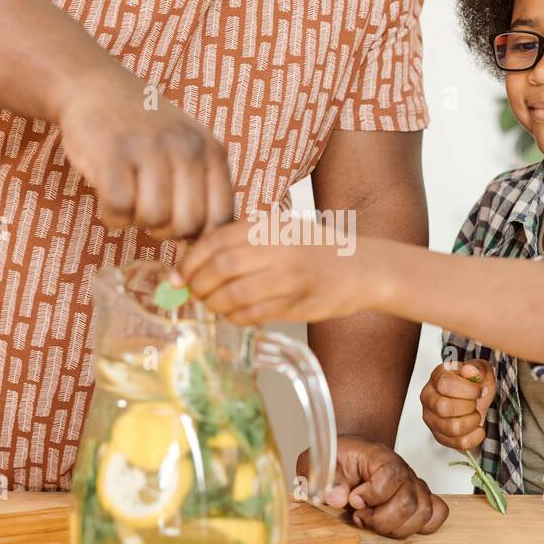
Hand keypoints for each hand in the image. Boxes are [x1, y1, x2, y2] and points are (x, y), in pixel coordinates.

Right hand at [56, 76, 233, 238]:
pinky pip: (119, 211)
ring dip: (136, 221)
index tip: (178, 228)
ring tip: (129, 198)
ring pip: (153, 220)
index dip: (199, 236)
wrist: (96, 86)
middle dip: (164, 230)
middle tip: (147, 209)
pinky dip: (112, 216)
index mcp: (213, 151)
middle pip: (186, 226)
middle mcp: (187, 149)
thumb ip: (204, 188)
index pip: (222, 218)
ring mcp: (150, 150)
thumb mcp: (189, 148)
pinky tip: (109, 197)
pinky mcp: (112, 155)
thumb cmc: (145, 129)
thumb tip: (207, 247)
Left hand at [174, 218, 377, 324]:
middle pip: (220, 268)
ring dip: (213, 304)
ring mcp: (288, 277)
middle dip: (197, 284)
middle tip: (191, 292)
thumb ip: (244, 241)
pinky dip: (234, 317)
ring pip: (233, 294)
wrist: (363, 267)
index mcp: (269, 226)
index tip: (180, 274)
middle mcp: (278, 247)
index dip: (190, 260)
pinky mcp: (296, 303)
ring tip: (211, 304)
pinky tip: (233, 314)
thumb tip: (195, 261)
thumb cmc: (317, 249)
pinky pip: (252, 314)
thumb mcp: (281, 231)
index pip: (215, 240)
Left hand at [296, 436, 448, 538]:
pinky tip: (396, 525)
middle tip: (360, 516)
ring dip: (396, 527)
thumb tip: (337, 498)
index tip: (354, 499)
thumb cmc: (338, 460)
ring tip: (374, 522)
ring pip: (423, 513)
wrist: (352, 457)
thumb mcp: (320, 463)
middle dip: (381, 519)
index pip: (392, 475)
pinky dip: (419, 526)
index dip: (373, 494)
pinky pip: (436, 515)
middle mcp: (403, 471)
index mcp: (379, 456)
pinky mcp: (420, 500)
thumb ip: (325, 479)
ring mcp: (414, 486)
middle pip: (409, 500)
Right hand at [421, 360, 495, 451]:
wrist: (476, 400)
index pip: (445, 385)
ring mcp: (431, 418)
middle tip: (475, 403)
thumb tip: (469, 371)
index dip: (468, 390)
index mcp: (437, 377)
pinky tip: (478, 428)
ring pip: (452, 428)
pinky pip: (459, 443)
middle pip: (443, 408)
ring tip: (476, 415)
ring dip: (472, 422)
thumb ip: (477, 368)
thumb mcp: (482, 371)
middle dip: (469, 407)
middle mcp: (428, 397)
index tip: (480, 391)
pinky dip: (475, 437)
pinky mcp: (439, 436)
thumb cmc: (476, 384)